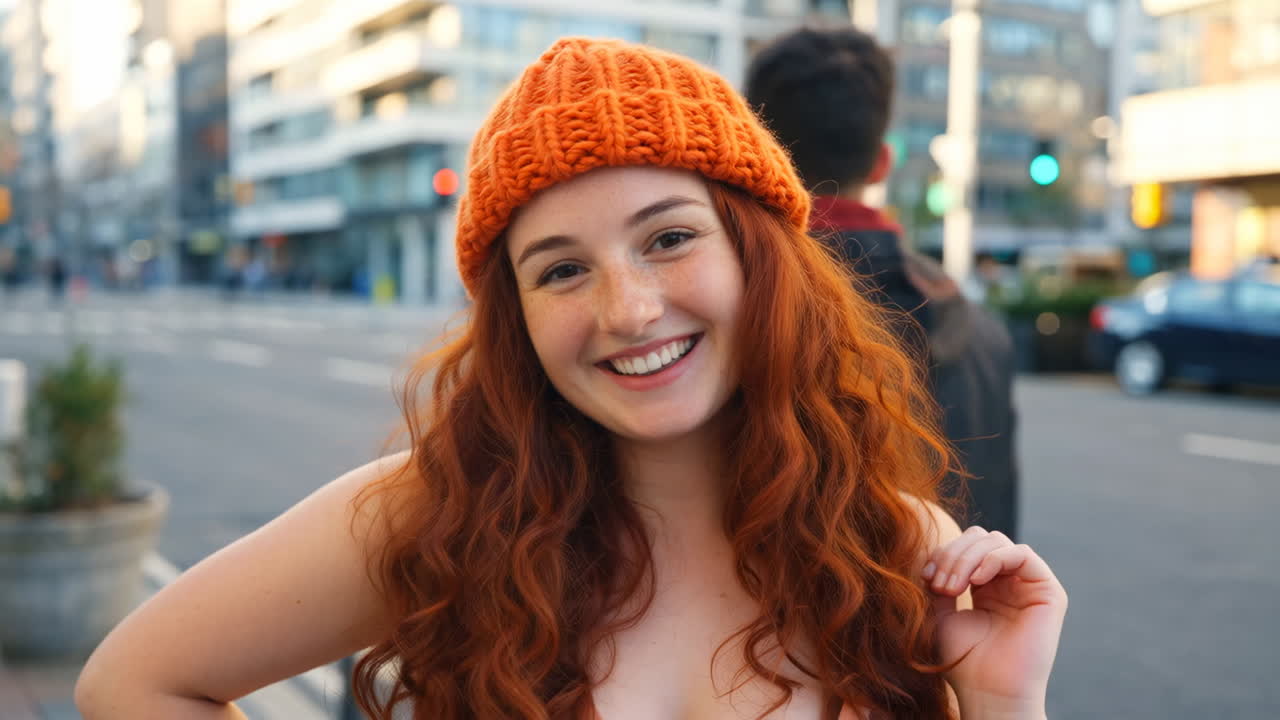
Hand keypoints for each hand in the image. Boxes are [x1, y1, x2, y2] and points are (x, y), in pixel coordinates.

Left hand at [922, 527, 1066, 714]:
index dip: (943, 554)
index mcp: (986, 586)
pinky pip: (1022, 553)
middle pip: (980, 537)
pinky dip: (994, 559)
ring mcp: (1030, 585)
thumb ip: (938, 581)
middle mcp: (1010, 582)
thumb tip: (931, 557)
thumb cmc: (964, 661)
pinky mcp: (1049, 592)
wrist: (989, 692)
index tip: (926, 579)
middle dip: (953, 554)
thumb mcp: (941, 614)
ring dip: (967, 558)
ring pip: (996, 541)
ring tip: (952, 587)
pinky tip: (976, 580)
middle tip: (939, 585)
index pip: (966, 545)